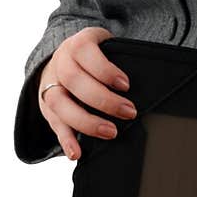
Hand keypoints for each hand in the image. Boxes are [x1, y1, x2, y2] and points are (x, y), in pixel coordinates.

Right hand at [38, 26, 136, 159]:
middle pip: (74, 80)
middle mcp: (61, 62)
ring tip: (110, 132)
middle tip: (129, 112)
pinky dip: (65, 140)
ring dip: (85, 121)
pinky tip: (76, 153)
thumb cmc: (95, 56)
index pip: (86, 52)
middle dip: (103, 99)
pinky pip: (53, 123)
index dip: (105, 70)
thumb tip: (150, 81)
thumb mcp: (107, 47)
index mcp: (78, 44)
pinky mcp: (46, 106)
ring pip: (59, 103)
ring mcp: (50, 84)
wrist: (65, 58)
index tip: (126, 85)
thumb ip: (120, 59)